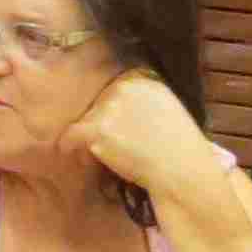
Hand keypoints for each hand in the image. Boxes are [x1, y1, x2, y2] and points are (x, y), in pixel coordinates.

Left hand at [59, 71, 220, 203]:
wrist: (181, 169)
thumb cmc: (180, 149)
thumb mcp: (169, 112)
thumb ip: (144, 104)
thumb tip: (121, 113)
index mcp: (144, 81)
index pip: (115, 89)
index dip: (113, 110)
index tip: (115, 126)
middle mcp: (125, 88)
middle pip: (98, 104)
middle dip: (101, 124)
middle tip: (111, 144)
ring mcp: (109, 107)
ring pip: (86, 121)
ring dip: (91, 137)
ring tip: (106, 154)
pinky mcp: (97, 128)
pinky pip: (72, 135)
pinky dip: (71, 146)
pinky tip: (76, 155)